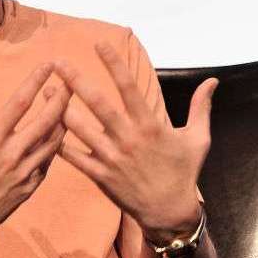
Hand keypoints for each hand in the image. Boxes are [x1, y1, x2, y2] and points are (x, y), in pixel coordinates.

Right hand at [0, 63, 71, 254]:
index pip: (20, 102)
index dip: (36, 81)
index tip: (48, 64)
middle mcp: (12, 154)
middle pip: (47, 120)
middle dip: (61, 97)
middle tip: (69, 81)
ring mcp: (23, 174)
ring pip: (54, 142)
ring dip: (62, 121)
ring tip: (65, 106)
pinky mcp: (27, 190)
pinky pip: (48, 164)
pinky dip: (54, 147)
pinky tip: (55, 138)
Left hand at [53, 42, 217, 240]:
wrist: (170, 213)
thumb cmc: (184, 173)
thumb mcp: (198, 139)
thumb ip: (201, 107)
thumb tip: (213, 81)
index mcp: (150, 126)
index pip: (129, 88)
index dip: (114, 64)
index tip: (99, 44)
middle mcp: (128, 139)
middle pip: (97, 104)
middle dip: (76, 81)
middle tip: (57, 62)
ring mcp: (112, 158)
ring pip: (80, 129)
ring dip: (60, 108)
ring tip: (46, 89)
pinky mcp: (100, 176)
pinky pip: (75, 158)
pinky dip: (59, 143)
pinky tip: (44, 127)